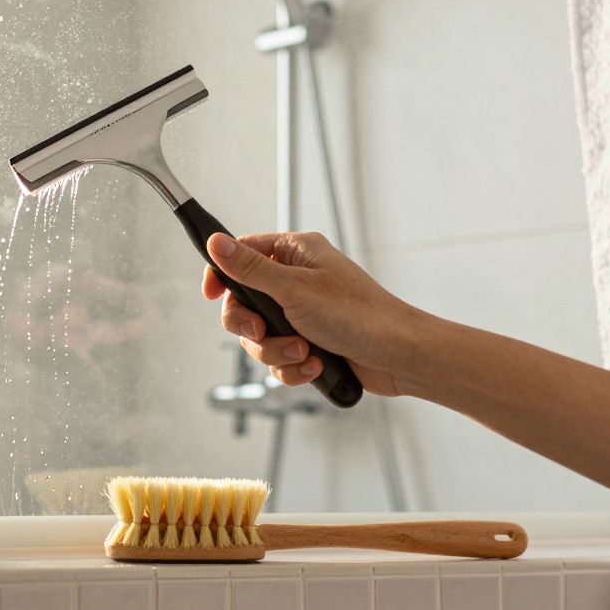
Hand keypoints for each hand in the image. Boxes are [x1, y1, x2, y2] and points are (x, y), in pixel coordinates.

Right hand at [202, 231, 425, 395]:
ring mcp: (303, 313)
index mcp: (295, 253)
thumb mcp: (295, 290)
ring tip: (305, 353)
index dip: (222, 275)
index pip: (242, 253)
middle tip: (262, 331)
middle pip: (244, 302)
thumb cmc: (359, 315)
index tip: (210, 295)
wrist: (399, 357)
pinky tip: (315, 366)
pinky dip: (293, 367)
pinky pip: (280, 357)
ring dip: (277, 351)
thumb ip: (250, 270)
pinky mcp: (310, 342)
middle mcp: (297, 280)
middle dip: (253, 326)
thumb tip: (215, 243)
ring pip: (261, 336)